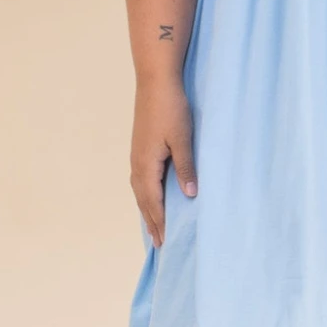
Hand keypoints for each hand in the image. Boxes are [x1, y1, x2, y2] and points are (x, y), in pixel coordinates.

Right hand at [131, 77, 196, 247]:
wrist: (155, 81)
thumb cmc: (171, 108)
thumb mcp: (183, 139)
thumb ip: (186, 168)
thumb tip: (189, 195)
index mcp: (146, 166)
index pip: (153, 202)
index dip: (161, 222)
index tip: (167, 242)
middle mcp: (137, 164)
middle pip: (144, 201)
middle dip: (152, 222)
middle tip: (160, 244)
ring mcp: (137, 156)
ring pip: (140, 191)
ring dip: (147, 211)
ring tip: (155, 227)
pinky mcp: (140, 148)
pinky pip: (141, 181)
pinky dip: (146, 196)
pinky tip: (151, 197)